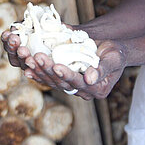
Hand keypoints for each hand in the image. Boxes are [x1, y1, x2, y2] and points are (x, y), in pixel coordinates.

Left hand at [1, 30, 125, 99]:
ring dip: (40, 70)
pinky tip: (28, 67)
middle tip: (38, 57)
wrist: (112, 52)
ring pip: (53, 82)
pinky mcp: (65, 81)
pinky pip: (49, 79)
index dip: (67, 74)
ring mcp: (73, 88)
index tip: (57, 65)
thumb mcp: (114, 58)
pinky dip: (38, 73)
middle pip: (62, 83)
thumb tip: (90, 78)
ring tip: (29, 59)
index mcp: (97, 89)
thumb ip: (103, 68)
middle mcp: (84, 92)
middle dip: (48, 70)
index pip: (79, 82)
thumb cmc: (116, 53)